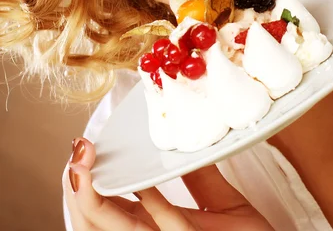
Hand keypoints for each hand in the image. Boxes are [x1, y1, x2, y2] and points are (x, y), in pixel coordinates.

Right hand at [64, 137, 273, 230]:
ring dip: (96, 196)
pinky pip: (165, 227)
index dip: (88, 181)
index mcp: (153, 226)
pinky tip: (144, 183)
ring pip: (115, 228)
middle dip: (78, 188)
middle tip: (77, 152)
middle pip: (96, 220)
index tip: (83, 150)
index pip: (108, 205)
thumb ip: (200, 177)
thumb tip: (187, 142)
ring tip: (87, 163)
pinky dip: (151, 202)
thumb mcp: (222, 204)